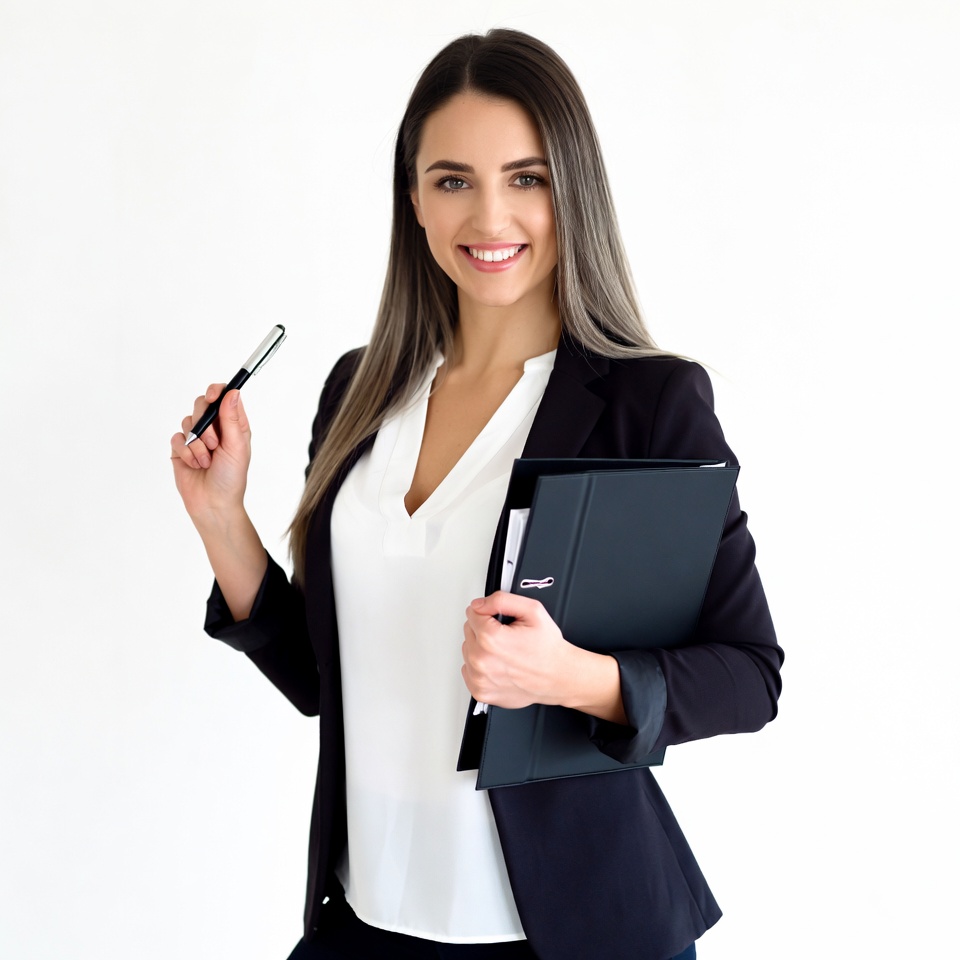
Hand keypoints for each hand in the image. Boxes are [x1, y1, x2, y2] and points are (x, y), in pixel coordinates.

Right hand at [170, 384, 251, 522]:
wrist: (213, 503)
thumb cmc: (231, 478)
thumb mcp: (237, 447)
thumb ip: (232, 419)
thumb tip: (233, 392)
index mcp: (233, 425)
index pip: (224, 396)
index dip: (216, 391)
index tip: (212, 397)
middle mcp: (214, 428)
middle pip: (201, 404)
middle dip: (205, 424)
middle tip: (213, 443)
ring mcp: (196, 437)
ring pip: (188, 421)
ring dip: (197, 444)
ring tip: (206, 461)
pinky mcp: (181, 448)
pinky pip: (176, 437)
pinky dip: (186, 452)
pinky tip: (195, 465)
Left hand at [462, 591, 579, 709]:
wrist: (559, 677)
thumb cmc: (548, 649)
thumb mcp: (533, 610)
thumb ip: (501, 600)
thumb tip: (479, 604)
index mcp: (491, 638)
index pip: (472, 613)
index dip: (489, 613)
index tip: (501, 620)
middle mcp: (481, 660)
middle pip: (468, 631)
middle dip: (484, 629)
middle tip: (506, 636)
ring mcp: (480, 678)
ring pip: (468, 650)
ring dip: (481, 648)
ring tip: (504, 651)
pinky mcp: (480, 692)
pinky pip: (468, 670)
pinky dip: (480, 666)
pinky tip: (498, 665)